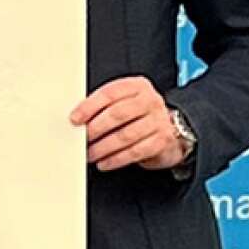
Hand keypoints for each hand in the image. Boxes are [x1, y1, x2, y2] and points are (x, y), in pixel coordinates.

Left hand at [71, 76, 187, 170]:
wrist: (173, 129)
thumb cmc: (140, 115)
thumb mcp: (125, 101)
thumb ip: (104, 105)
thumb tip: (77, 118)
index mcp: (136, 86)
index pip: (109, 93)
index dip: (89, 106)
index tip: (74, 119)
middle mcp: (150, 101)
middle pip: (117, 114)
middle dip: (95, 128)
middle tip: (82, 138)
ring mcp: (159, 121)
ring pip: (125, 135)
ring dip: (103, 148)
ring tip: (90, 154)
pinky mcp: (162, 141)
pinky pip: (135, 152)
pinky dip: (116, 159)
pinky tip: (104, 162)